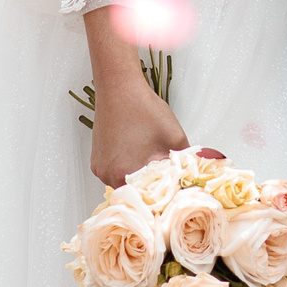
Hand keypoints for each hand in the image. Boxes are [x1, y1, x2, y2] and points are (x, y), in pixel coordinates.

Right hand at [88, 74, 187, 188]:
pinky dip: (126, 167)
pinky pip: (115, 172)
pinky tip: (136, 151)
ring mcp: (100, 168)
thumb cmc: (144, 109)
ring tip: (150, 158)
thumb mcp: (175, 137)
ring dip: (139, 175)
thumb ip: (185, 162)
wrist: (119, 88)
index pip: (148, 199)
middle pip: (136, 193)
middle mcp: (108, 176)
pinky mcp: (96, 160)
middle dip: (152, 185)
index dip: (163, 194)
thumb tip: (190, 177)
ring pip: (125, 182)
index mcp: (125, 174)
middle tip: (165, 172)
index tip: (172, 188)